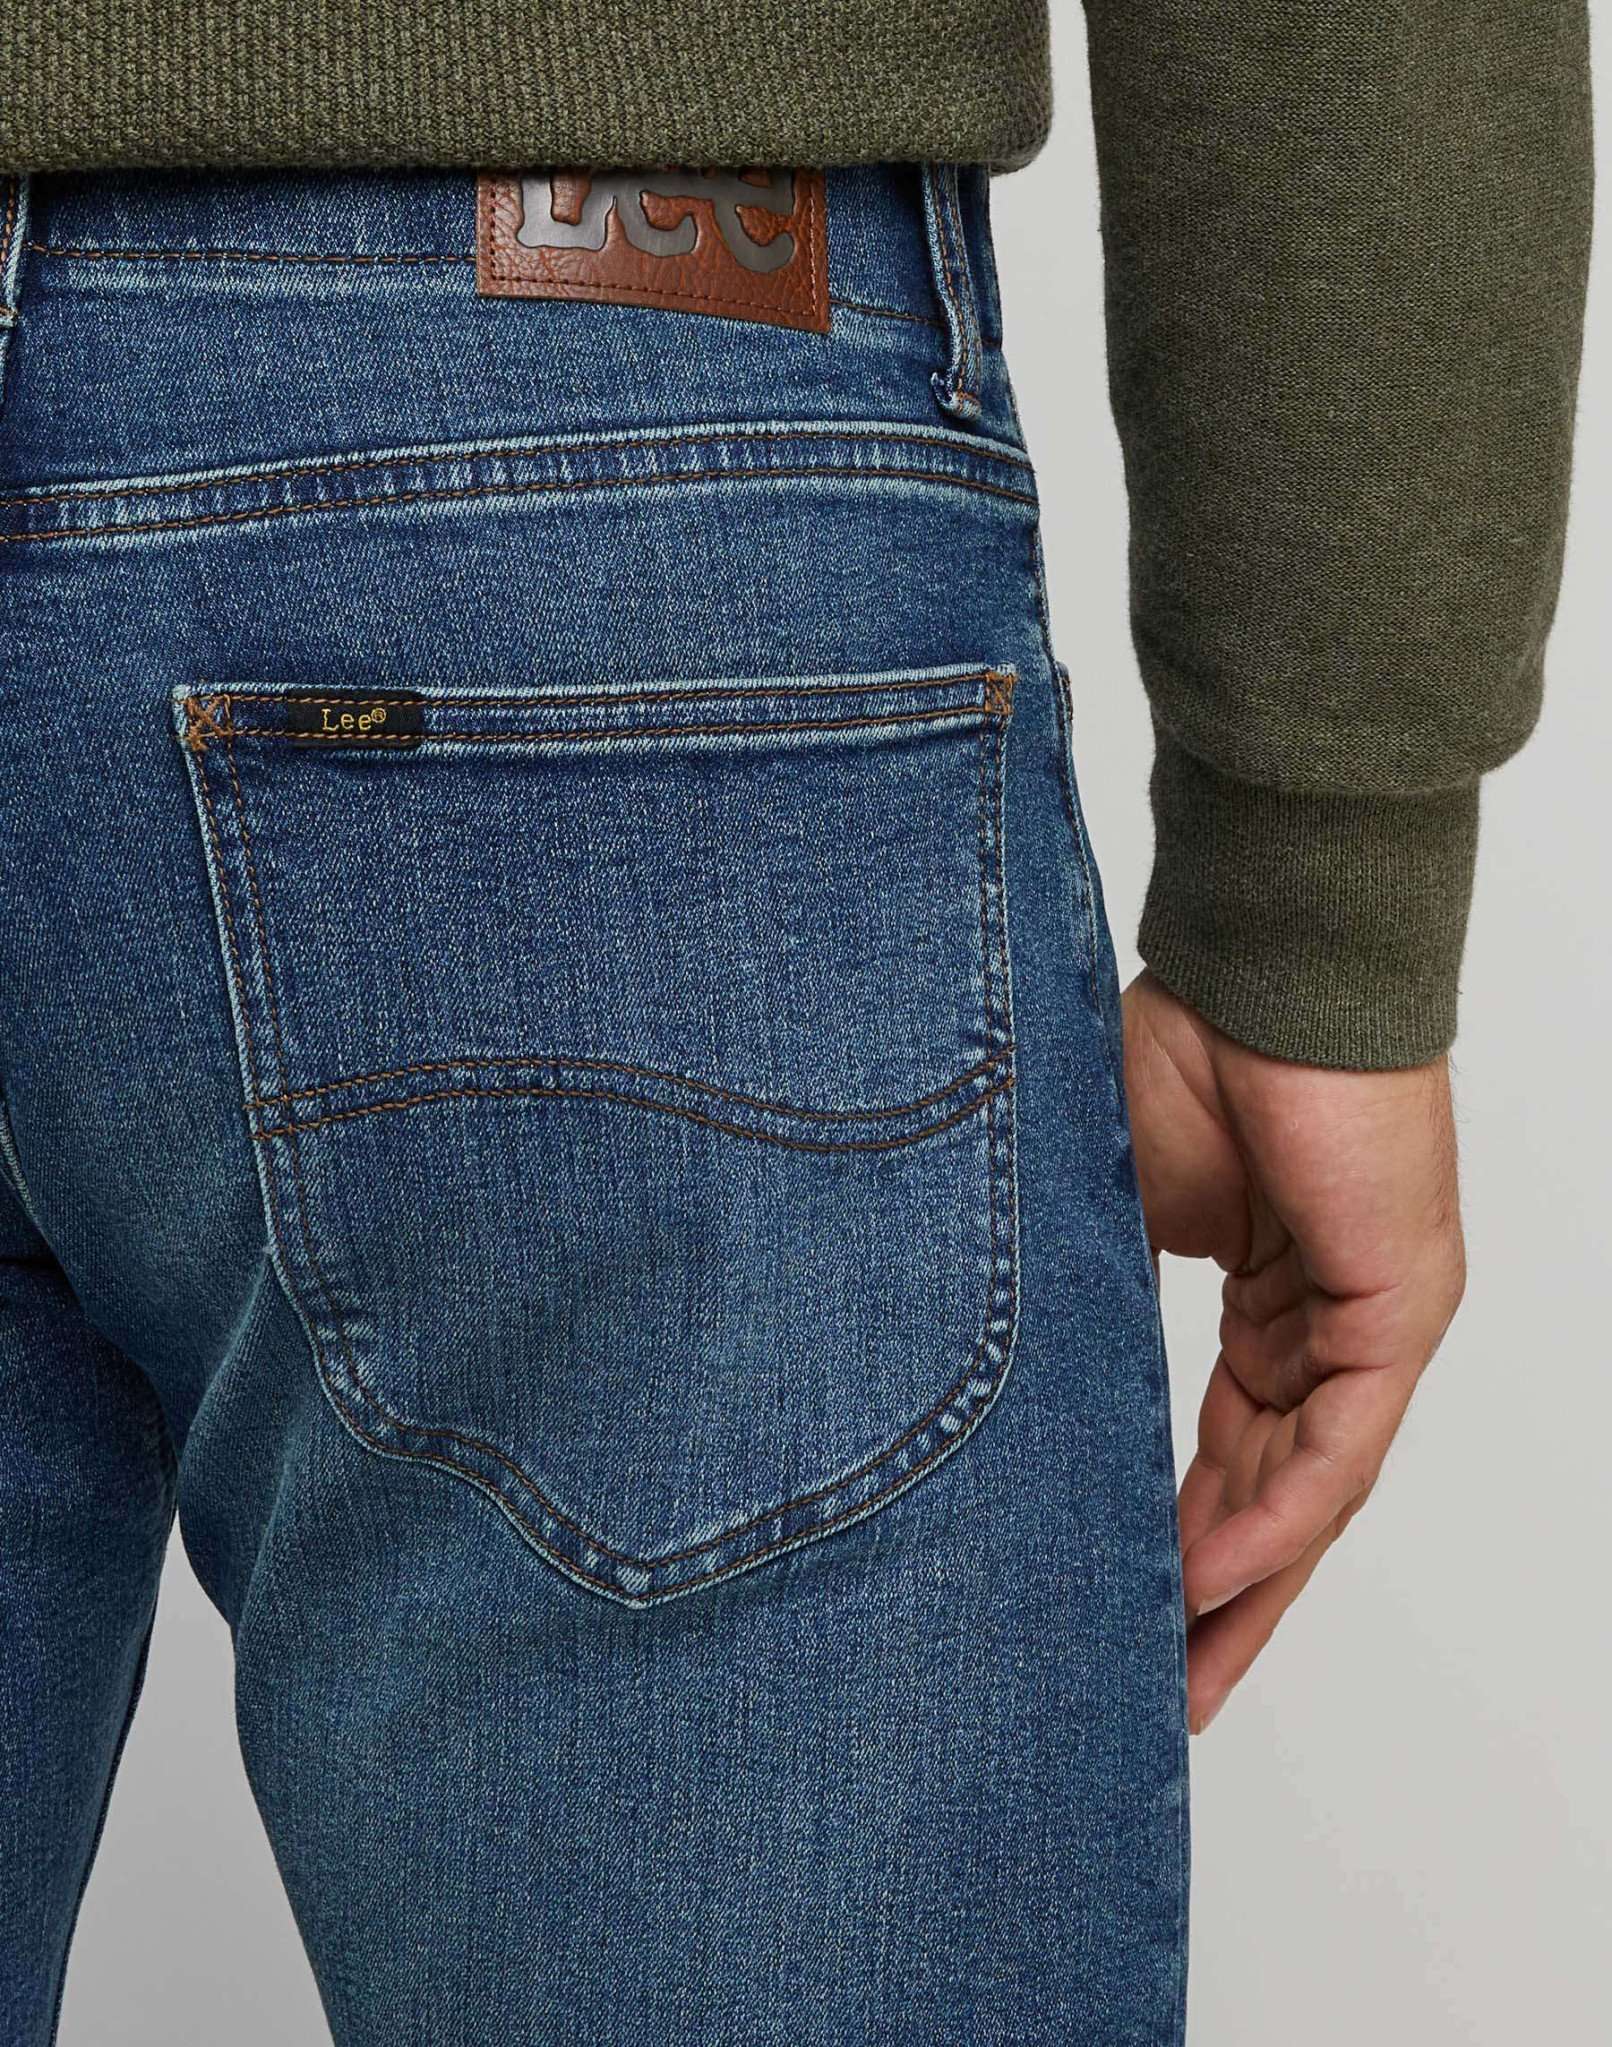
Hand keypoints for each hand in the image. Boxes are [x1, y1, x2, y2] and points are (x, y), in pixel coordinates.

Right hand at [1121, 971, 1465, 1733]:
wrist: (1254, 968)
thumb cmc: (1176, 1057)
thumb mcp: (1106, 1216)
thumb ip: (1089, 1311)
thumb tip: (1012, 1389)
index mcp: (1263, 1303)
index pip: (1226, 1449)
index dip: (1174, 1537)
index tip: (1121, 1613)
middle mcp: (1324, 1327)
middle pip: (1275, 1492)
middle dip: (1214, 1596)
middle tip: (1160, 1688)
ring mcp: (1370, 1321)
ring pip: (1312, 1487)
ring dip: (1244, 1583)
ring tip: (1181, 1670)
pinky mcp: (1400, 1305)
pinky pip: (1340, 1441)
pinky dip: (1276, 1513)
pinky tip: (1211, 1578)